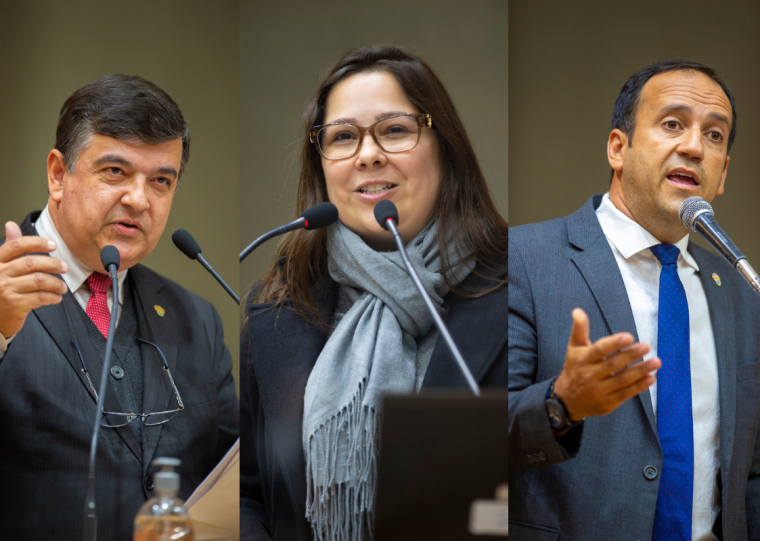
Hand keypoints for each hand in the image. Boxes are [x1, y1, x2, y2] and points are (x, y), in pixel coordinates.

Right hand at [0, 221, 67, 337]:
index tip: (53, 245)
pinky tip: (56, 298)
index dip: (37, 243)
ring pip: (39, 280)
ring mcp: (6, 289)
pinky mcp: (15, 305)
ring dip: (56, 283)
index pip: (16, 245)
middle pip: (32, 262)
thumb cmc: (2, 289)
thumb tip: (11, 224)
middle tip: (64, 267)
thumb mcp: (2, 267)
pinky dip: (53, 297)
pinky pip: (41, 297)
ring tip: (63, 287)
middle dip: (53, 264)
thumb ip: (10, 248)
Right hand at [553, 308, 660, 421]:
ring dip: (641, 370)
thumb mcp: (574, 348)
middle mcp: (590, 375)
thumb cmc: (575, 368)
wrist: (568, 400)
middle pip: (613, 364)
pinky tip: (651, 378)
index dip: (614, 343)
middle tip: (647, 346)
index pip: (600, 350)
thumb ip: (579, 329)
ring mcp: (599, 390)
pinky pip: (626, 393)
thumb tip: (577, 311)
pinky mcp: (608, 402)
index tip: (629, 337)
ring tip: (656, 362)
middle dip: (631, 355)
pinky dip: (639, 386)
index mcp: (583, 359)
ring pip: (622, 379)